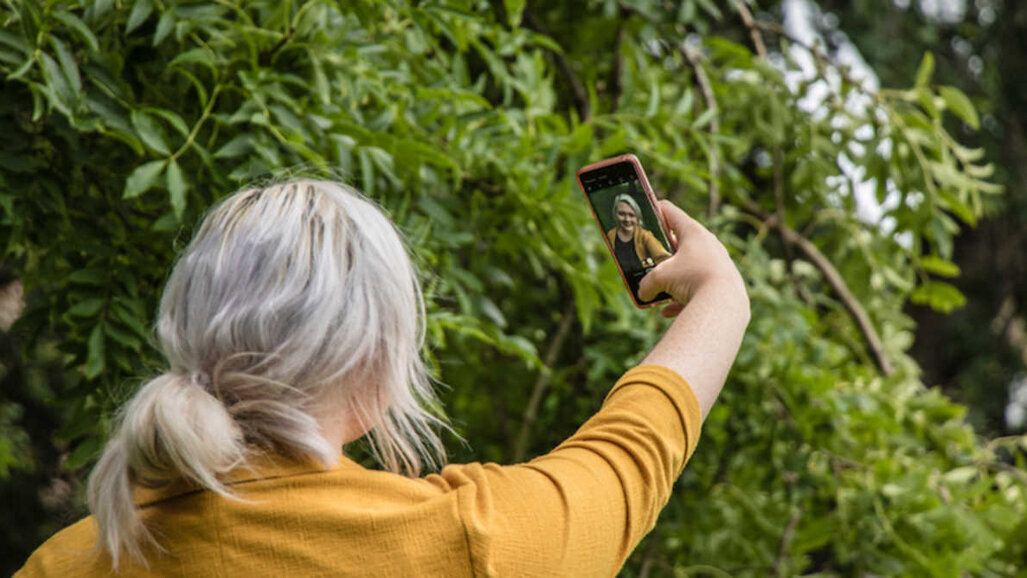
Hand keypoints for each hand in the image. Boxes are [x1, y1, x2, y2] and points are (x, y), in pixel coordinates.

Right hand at [637, 200, 746, 317]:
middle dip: (663, 249)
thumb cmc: (692, 279)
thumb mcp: (660, 278)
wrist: (724, 303)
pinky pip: (698, 289)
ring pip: (690, 266)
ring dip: (673, 276)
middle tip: (648, 255)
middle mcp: (708, 244)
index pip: (670, 212)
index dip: (655, 211)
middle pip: (681, 240)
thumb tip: (643, 293)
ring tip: (658, 286)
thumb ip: (646, 283)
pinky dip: (681, 298)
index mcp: (693, 232)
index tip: (643, 216)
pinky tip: (667, 311)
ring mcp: (717, 264)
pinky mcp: (722, 283)